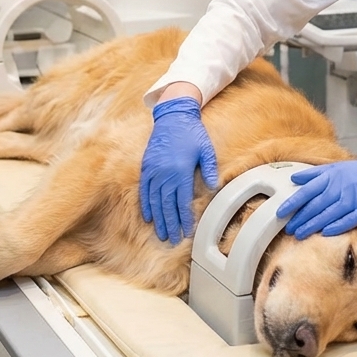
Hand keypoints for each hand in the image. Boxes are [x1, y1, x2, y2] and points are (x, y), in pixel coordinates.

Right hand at [139, 97, 218, 242]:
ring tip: (161, 234)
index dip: (184, 218)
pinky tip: (148, 217)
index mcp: (181, 170)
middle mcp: (164, 172)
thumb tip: (213, 187)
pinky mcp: (146, 167)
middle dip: (170, 224)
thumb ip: (209, 169)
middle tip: (172, 240)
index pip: (182, 200)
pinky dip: (146, 205)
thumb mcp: (206, 149)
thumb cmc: (192, 133)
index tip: (187, 232)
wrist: (172, 116)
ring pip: (154, 200)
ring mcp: (153, 170)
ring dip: (158, 219)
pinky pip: (144, 190)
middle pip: (166, 205)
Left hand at [276, 157, 356, 238]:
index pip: (307, 190)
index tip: (281, 212)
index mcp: (332, 175)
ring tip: (300, 235)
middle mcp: (340, 187)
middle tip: (289, 229)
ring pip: (328, 214)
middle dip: (300, 218)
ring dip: (312, 226)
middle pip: (315, 205)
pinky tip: (325, 233)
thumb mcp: (338, 167)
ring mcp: (353, 198)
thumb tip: (294, 178)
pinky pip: (348, 220)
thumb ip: (316, 173)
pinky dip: (336, 227)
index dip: (293, 203)